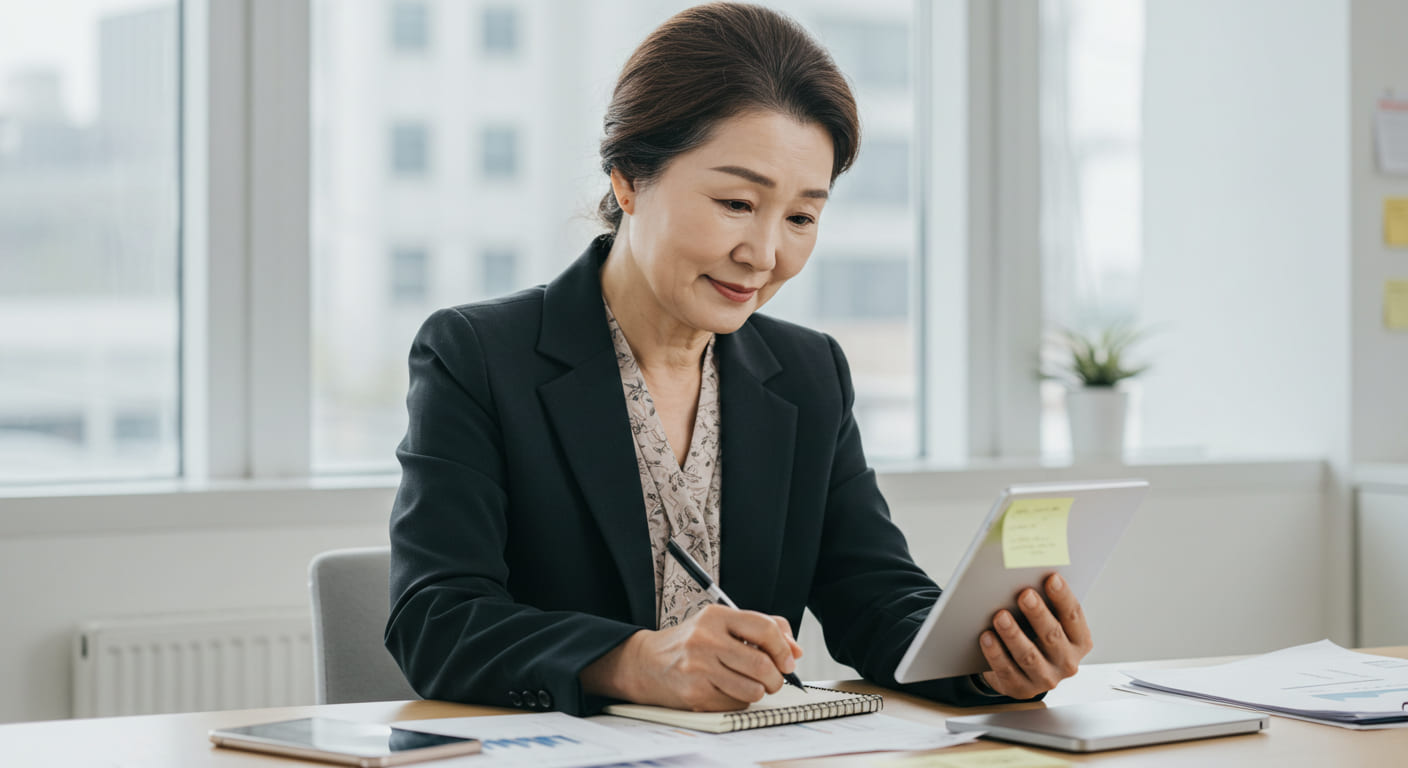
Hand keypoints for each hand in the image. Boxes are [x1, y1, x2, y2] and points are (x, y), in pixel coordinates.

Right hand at [582, 604, 803, 710]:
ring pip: (752, 689)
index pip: (764, 629)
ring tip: (750, 685)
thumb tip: (795, 650)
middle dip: (776, 678)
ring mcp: (699, 668)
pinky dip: (739, 700)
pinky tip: (727, 690)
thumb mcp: (720, 623)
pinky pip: (735, 703)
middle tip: (773, 679)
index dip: (783, 648)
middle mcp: (706, 640)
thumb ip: (760, 629)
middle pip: (762, 665)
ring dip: (759, 691)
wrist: (646, 663)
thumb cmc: (690, 643)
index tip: (789, 660)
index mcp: (715, 616)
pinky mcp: (695, 694)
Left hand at [977, 573, 1091, 698]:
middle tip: (1024, 594)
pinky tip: (986, 637)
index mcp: (1079, 641)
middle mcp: (1067, 662)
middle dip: (1038, 614)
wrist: (1023, 671)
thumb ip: (1047, 603)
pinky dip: (996, 653)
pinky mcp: (1021, 688)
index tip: (1051, 577)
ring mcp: (1044, 678)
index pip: (1073, 616)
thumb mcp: (1049, 621)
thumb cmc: (1037, 636)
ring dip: (1014, 634)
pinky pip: (1007, 670)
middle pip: (1052, 635)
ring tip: (1000, 616)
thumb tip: (1030, 573)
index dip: (1063, 596)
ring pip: (1028, 656)